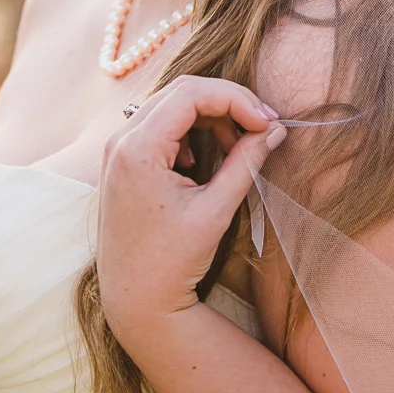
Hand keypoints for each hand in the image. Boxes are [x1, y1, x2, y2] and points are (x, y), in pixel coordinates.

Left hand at [95, 75, 284, 343]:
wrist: (135, 301)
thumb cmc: (173, 261)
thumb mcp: (215, 210)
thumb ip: (246, 162)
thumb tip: (275, 129)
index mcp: (138, 149)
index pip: (192, 94)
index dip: (237, 100)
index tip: (268, 124)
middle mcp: (120, 141)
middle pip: (181, 92)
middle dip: (227, 103)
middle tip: (264, 126)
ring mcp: (117, 150)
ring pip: (171, 105)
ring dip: (210, 117)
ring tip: (241, 145)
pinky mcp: (122, 162)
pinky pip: (159, 125)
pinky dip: (190, 131)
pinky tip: (205, 160)